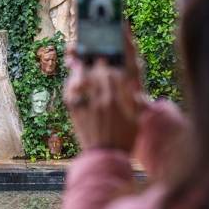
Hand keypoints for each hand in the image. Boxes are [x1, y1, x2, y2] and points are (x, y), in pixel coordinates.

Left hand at [63, 28, 145, 151]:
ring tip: (78, 58)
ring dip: (80, 67)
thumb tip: (138, 89)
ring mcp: (86, 104)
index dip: (111, 61)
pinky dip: (70, 82)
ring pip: (82, 78)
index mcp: (117, 100)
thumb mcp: (136, 120)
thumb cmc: (124, 139)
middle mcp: (100, 99)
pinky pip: (70, 91)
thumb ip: (136, 102)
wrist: (105, 157)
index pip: (113, 72)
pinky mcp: (74, 110)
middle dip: (96, 60)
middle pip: (96, 72)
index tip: (109, 53)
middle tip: (94, 52)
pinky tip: (72, 78)